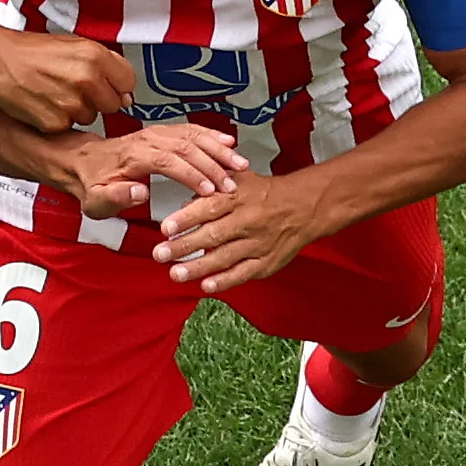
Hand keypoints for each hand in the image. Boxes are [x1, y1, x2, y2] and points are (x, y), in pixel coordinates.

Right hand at [0, 30, 136, 131]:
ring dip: (77, 111)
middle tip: (75, 89)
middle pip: (113, 104)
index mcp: (95, 56)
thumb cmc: (28, 51)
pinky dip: (58, 121)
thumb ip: (101, 62)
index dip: (117, 86)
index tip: (110, 87)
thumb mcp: (72, 44)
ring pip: (90, 118)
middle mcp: (87, 79)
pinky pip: (68, 128)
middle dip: (98, 100)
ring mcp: (72, 103)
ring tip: (54, 93)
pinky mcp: (57, 123)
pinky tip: (44, 104)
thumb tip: (121, 83)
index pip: (128, 82)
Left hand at [66, 124, 245, 215]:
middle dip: (213, 165)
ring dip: (218, 149)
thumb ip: (115, 197)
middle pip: (186, 146)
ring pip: (192, 135)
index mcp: (132, 156)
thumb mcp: (95, 200)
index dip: (191, 175)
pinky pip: (191, 130)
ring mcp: (156, 133)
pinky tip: (229, 143)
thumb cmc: (91, 184)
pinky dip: (211, 135)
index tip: (209, 191)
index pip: (168, 161)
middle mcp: (146, 139)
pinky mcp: (163, 132)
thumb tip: (138, 192)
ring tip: (239, 164)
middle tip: (232, 183)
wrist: (83, 162)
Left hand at [157, 169, 338, 292]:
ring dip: (198, 267)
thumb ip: (212, 187)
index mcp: (239, 197)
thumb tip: (184, 201)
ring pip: (224, 257)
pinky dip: (225, 280)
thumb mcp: (239, 179)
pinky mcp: (266, 262)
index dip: (186, 218)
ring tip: (175, 273)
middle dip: (184, 246)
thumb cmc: (266, 193)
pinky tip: (206, 285)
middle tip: (160, 254)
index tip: (166, 228)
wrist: (304, 206)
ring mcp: (258, 243)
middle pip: (212, 235)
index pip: (208, 207)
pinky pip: (243, 273)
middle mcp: (248, 221)